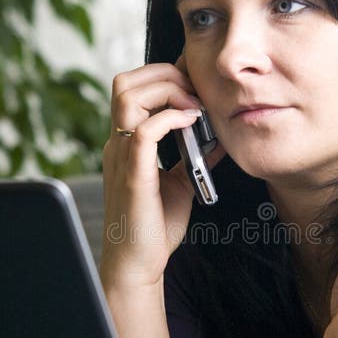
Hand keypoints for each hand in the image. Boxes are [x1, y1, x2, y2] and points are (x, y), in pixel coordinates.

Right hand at [99, 56, 224, 295]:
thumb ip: (194, 157)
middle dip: (164, 74)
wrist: (137, 264)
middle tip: (195, 92)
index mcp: (126, 142)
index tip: (195, 83)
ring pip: (129, 96)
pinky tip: (191, 123)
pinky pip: (143, 130)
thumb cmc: (154, 228)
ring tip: (194, 105)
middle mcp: (118, 143)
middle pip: (125, 82)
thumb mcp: (181, 182)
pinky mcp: (132, 173)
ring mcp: (121, 156)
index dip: (163, 75)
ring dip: (167, 91)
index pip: (133, 88)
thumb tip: (219, 139)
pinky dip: (170, 118)